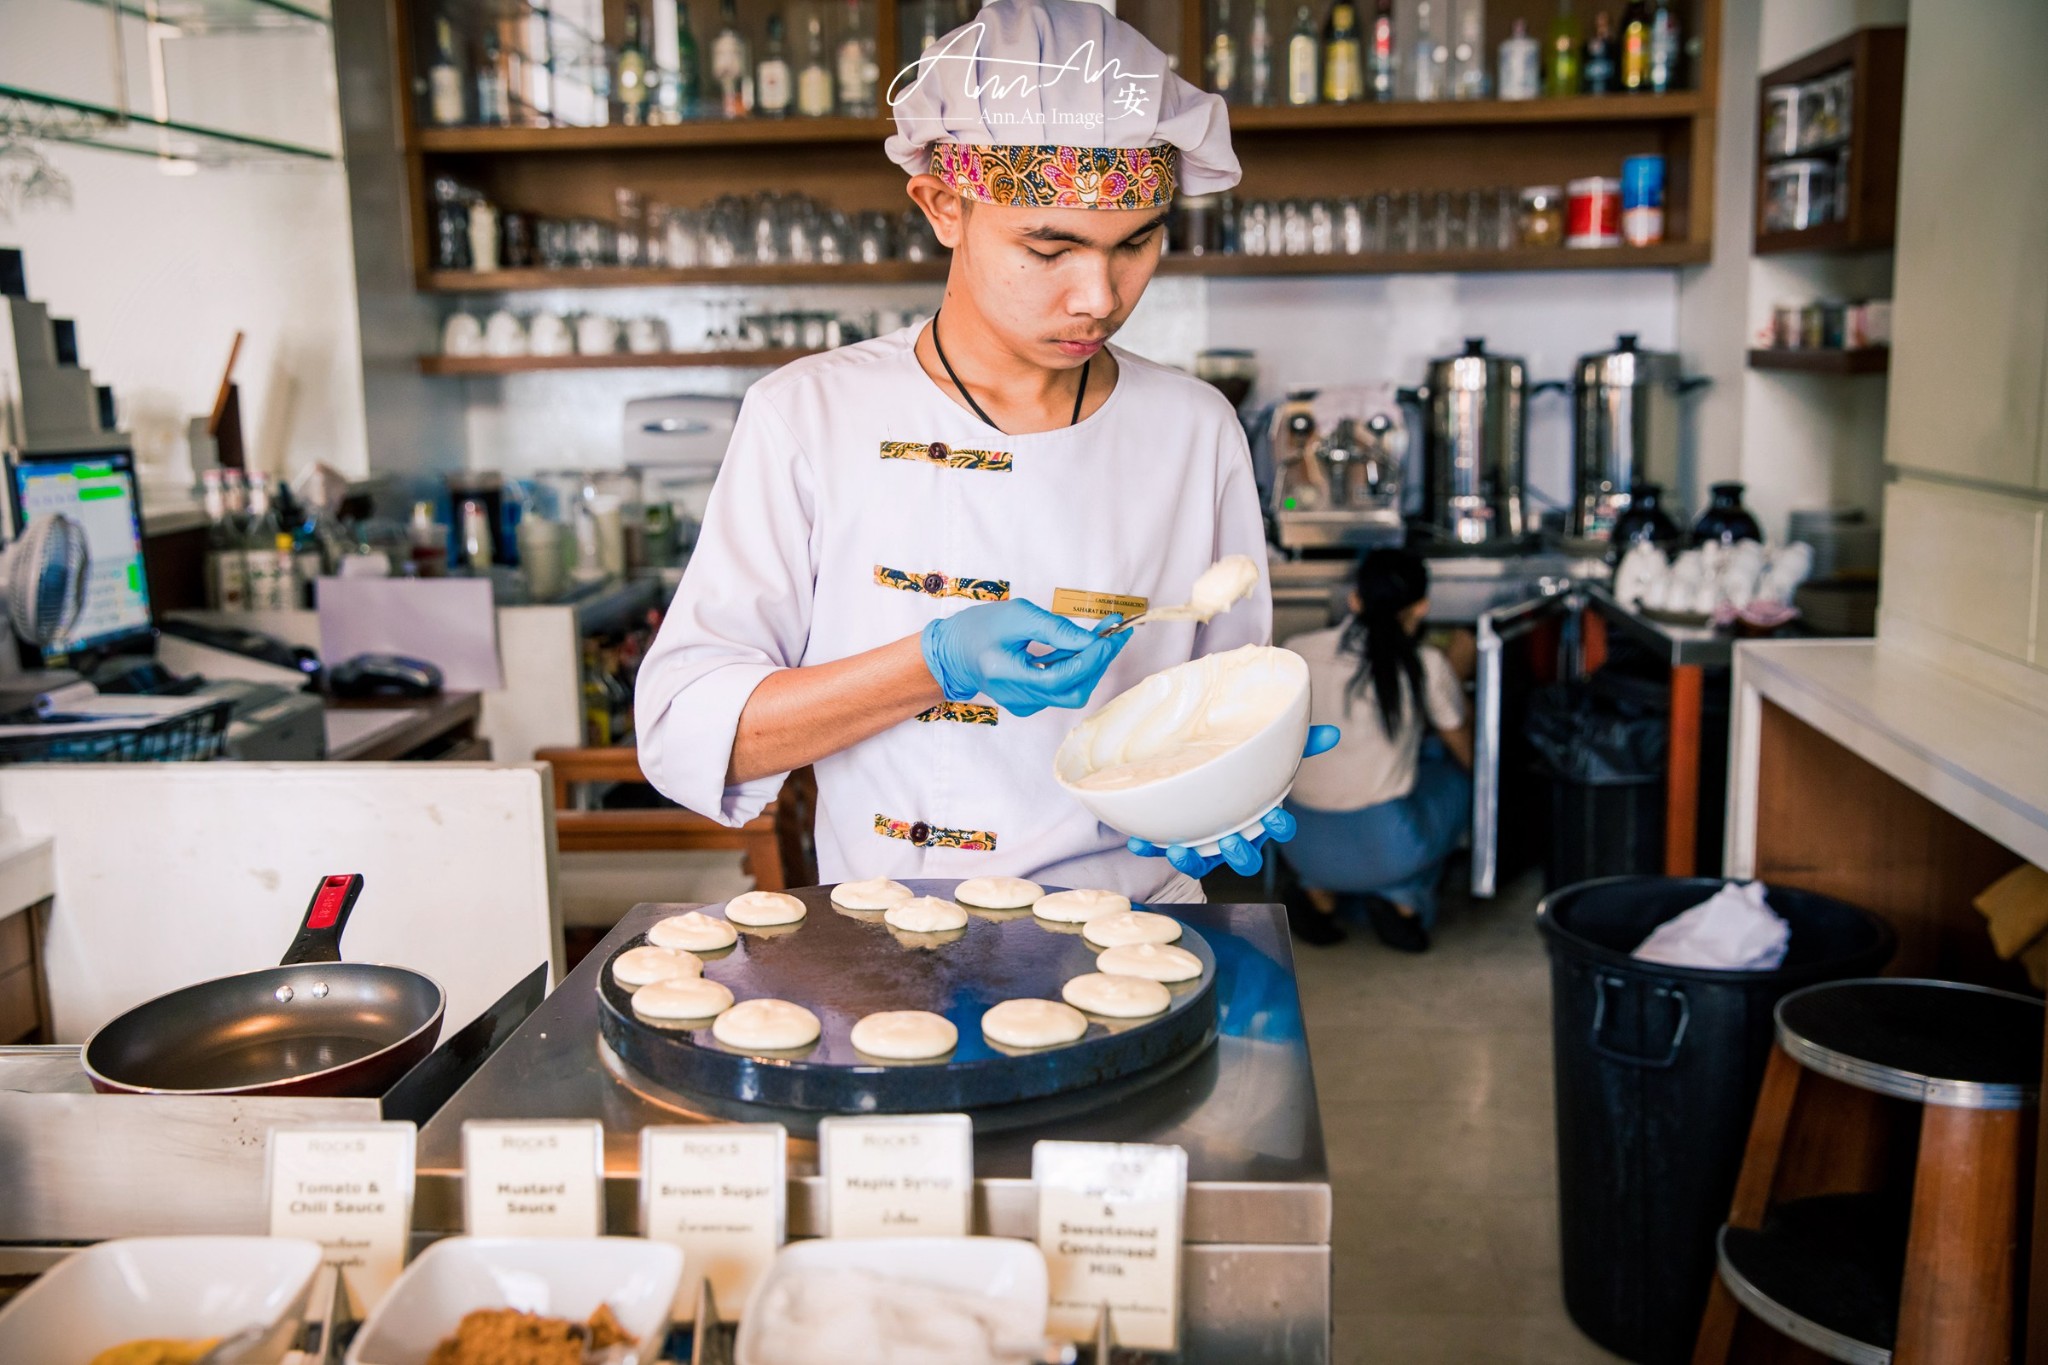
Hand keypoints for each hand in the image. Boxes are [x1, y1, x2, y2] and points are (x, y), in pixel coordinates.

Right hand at [920, 601, 1129, 716]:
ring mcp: (1025, 704)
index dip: (1090, 658)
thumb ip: (1056, 629)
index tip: (1111, 634)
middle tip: (1115, 632)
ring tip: (1102, 634)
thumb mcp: (1018, 615)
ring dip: (1090, 663)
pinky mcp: (1030, 702)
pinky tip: (1079, 646)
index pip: (1061, 677)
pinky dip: (1076, 668)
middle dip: (1098, 662)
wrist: (954, 651)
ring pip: (1071, 691)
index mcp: (1009, 676)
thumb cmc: (980, 628)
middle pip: (1073, 692)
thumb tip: (1093, 640)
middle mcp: (1019, 698)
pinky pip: (1061, 689)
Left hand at [1127, 725, 1340, 876]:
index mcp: (1259, 814)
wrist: (1193, 765)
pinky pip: (1163, 849)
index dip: (1279, 829)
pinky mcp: (1174, 840)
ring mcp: (1204, 842)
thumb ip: (1296, 742)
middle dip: (1239, 854)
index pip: (1278, 828)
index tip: (1275, 819)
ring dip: (1192, 860)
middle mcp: (1234, 834)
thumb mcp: (1264, 749)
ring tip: (1180, 849)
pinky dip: (1151, 846)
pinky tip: (1139, 840)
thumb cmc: (1238, 765)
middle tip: (1230, 841)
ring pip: (1203, 863)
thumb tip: (1333, 733)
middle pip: (1245, 857)